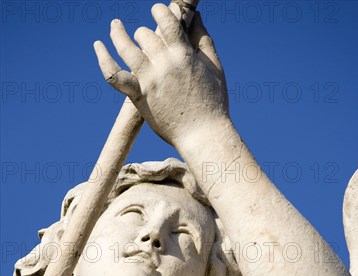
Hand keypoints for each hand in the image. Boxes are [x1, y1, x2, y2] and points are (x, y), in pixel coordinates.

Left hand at [94, 3, 228, 147]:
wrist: (202, 134)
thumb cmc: (212, 103)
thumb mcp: (214, 67)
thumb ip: (203, 39)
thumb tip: (195, 16)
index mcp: (183, 55)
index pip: (166, 20)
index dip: (160, 11)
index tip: (158, 10)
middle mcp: (164, 64)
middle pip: (145, 35)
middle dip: (146, 33)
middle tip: (147, 39)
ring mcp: (149, 80)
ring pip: (126, 47)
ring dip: (118, 33)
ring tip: (115, 26)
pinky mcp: (138, 96)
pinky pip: (114, 75)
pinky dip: (103, 59)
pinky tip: (98, 45)